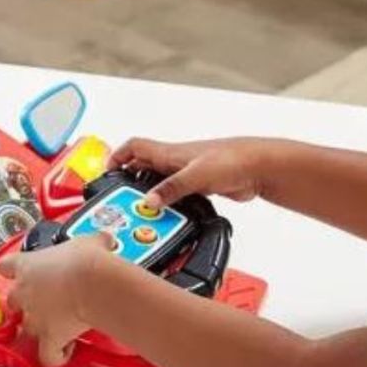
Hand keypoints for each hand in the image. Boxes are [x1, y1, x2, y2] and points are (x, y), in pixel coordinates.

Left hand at [0, 234, 111, 366]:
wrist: (94, 283)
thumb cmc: (88, 259)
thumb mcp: (90, 242)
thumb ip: (91, 243)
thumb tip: (105, 242)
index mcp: (28, 266)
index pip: (8, 266)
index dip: (14, 270)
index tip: (21, 270)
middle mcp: (24, 293)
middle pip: (14, 300)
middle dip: (26, 302)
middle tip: (47, 300)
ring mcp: (34, 318)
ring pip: (27, 328)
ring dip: (40, 328)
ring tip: (60, 326)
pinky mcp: (48, 339)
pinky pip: (47, 355)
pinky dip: (55, 356)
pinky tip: (66, 351)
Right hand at [107, 137, 270, 208]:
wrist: (260, 167)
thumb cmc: (232, 159)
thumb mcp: (196, 175)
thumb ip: (171, 188)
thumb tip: (148, 201)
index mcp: (170, 153)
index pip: (134, 147)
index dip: (117, 157)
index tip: (106, 173)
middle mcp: (176, 162)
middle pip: (143, 168)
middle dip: (129, 182)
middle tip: (120, 201)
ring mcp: (188, 175)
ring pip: (160, 184)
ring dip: (150, 197)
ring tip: (141, 215)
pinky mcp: (201, 188)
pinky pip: (178, 196)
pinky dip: (170, 206)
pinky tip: (169, 219)